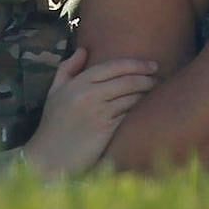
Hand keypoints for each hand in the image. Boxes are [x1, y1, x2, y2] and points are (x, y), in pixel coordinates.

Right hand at [21, 47, 157, 174]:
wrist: (48, 158)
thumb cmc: (53, 126)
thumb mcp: (54, 93)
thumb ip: (67, 69)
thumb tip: (83, 49)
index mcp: (77, 83)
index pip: (114, 66)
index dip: (136, 64)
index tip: (152, 65)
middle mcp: (88, 94)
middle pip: (127, 80)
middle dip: (148, 78)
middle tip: (160, 78)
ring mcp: (97, 112)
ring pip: (131, 97)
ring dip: (147, 94)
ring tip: (158, 93)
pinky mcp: (105, 130)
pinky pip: (129, 114)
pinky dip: (140, 110)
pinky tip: (148, 110)